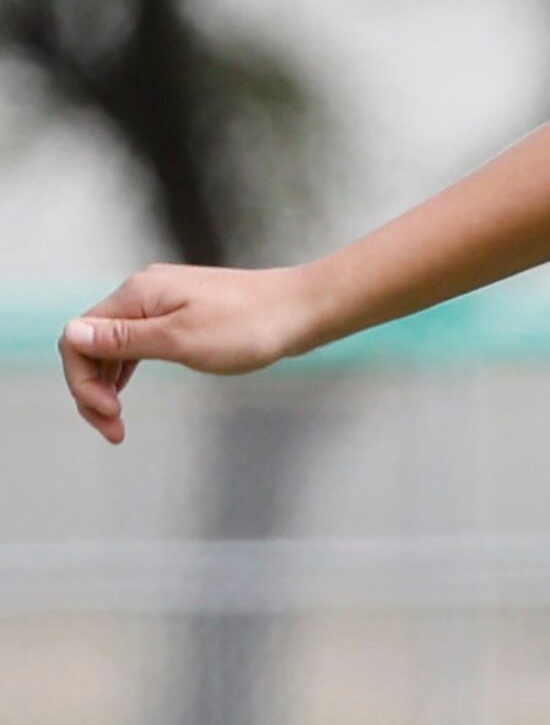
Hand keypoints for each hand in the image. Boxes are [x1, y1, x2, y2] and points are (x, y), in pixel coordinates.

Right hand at [58, 264, 321, 443]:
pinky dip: (128, 370)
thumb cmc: (250, 326)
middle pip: (92, 343)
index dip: (82, 381)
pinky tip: (127, 392)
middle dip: (92, 389)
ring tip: (118, 425)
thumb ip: (124, 340)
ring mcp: (163, 301)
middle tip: (113, 432)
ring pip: (115, 345)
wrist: (304, 310)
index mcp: (136, 295)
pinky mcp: (183, 312)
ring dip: (109, 384)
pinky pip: (138, 342)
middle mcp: (143, 292)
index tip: (110, 416)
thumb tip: (70, 333)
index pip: (79, 339)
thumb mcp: (182, 340)